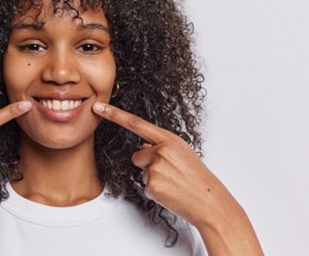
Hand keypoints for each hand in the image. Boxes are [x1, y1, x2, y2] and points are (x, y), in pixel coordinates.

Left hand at [92, 101, 229, 227]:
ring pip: (142, 172)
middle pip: (137, 155)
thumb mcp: (182, 153)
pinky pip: (145, 187)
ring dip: (153, 179)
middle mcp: (161, 151)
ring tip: (173, 183)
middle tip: (171, 173)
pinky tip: (171, 192)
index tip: (99, 107)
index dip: (115, 114)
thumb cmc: (197, 178)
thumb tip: (143, 147)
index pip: (136, 123)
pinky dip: (156, 192)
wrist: (210, 201)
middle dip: (148, 164)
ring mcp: (156, 168)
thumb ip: (161, 146)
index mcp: (169, 139)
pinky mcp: (153, 185)